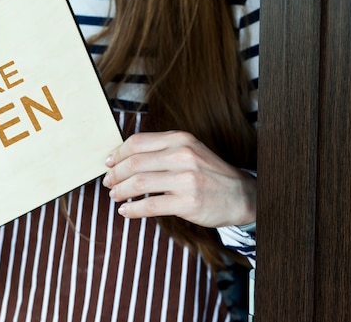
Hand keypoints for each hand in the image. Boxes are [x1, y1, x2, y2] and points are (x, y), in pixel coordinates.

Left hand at [102, 130, 255, 227]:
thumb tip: (123, 157)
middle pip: (134, 162)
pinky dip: (133, 209)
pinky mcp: (188, 202)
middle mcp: (183, 155)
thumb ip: (161, 150)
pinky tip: (126, 211)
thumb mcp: (189, 150)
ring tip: (115, 196)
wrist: (241, 195)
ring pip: (139, 183)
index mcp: (180, 139)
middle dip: (115, 174)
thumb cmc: (208, 174)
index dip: (117, 153)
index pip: (137, 142)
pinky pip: (150, 205)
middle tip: (108, 183)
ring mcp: (186, 179)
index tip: (108, 163)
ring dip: (120, 191)